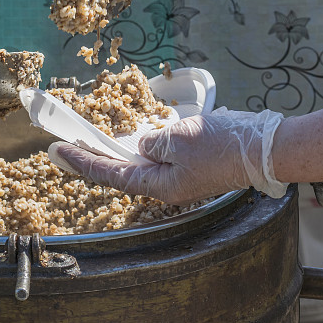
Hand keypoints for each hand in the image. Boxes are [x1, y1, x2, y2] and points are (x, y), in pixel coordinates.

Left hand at [48, 108, 288, 204]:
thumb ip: (153, 142)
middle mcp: (166, 186)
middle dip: (93, 157)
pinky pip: (159, 157)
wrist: (265, 150)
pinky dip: (141, 146)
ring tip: (92, 140)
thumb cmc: (223, 146)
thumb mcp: (180, 139)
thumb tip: (143, 145)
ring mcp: (180, 177)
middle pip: (121, 171)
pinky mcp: (191, 166)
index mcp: (160, 186)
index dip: (82, 162)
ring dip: (116, 152)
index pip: (110, 174)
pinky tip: (133, 136)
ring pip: (139, 164)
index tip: (58, 150)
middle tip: (67, 144)